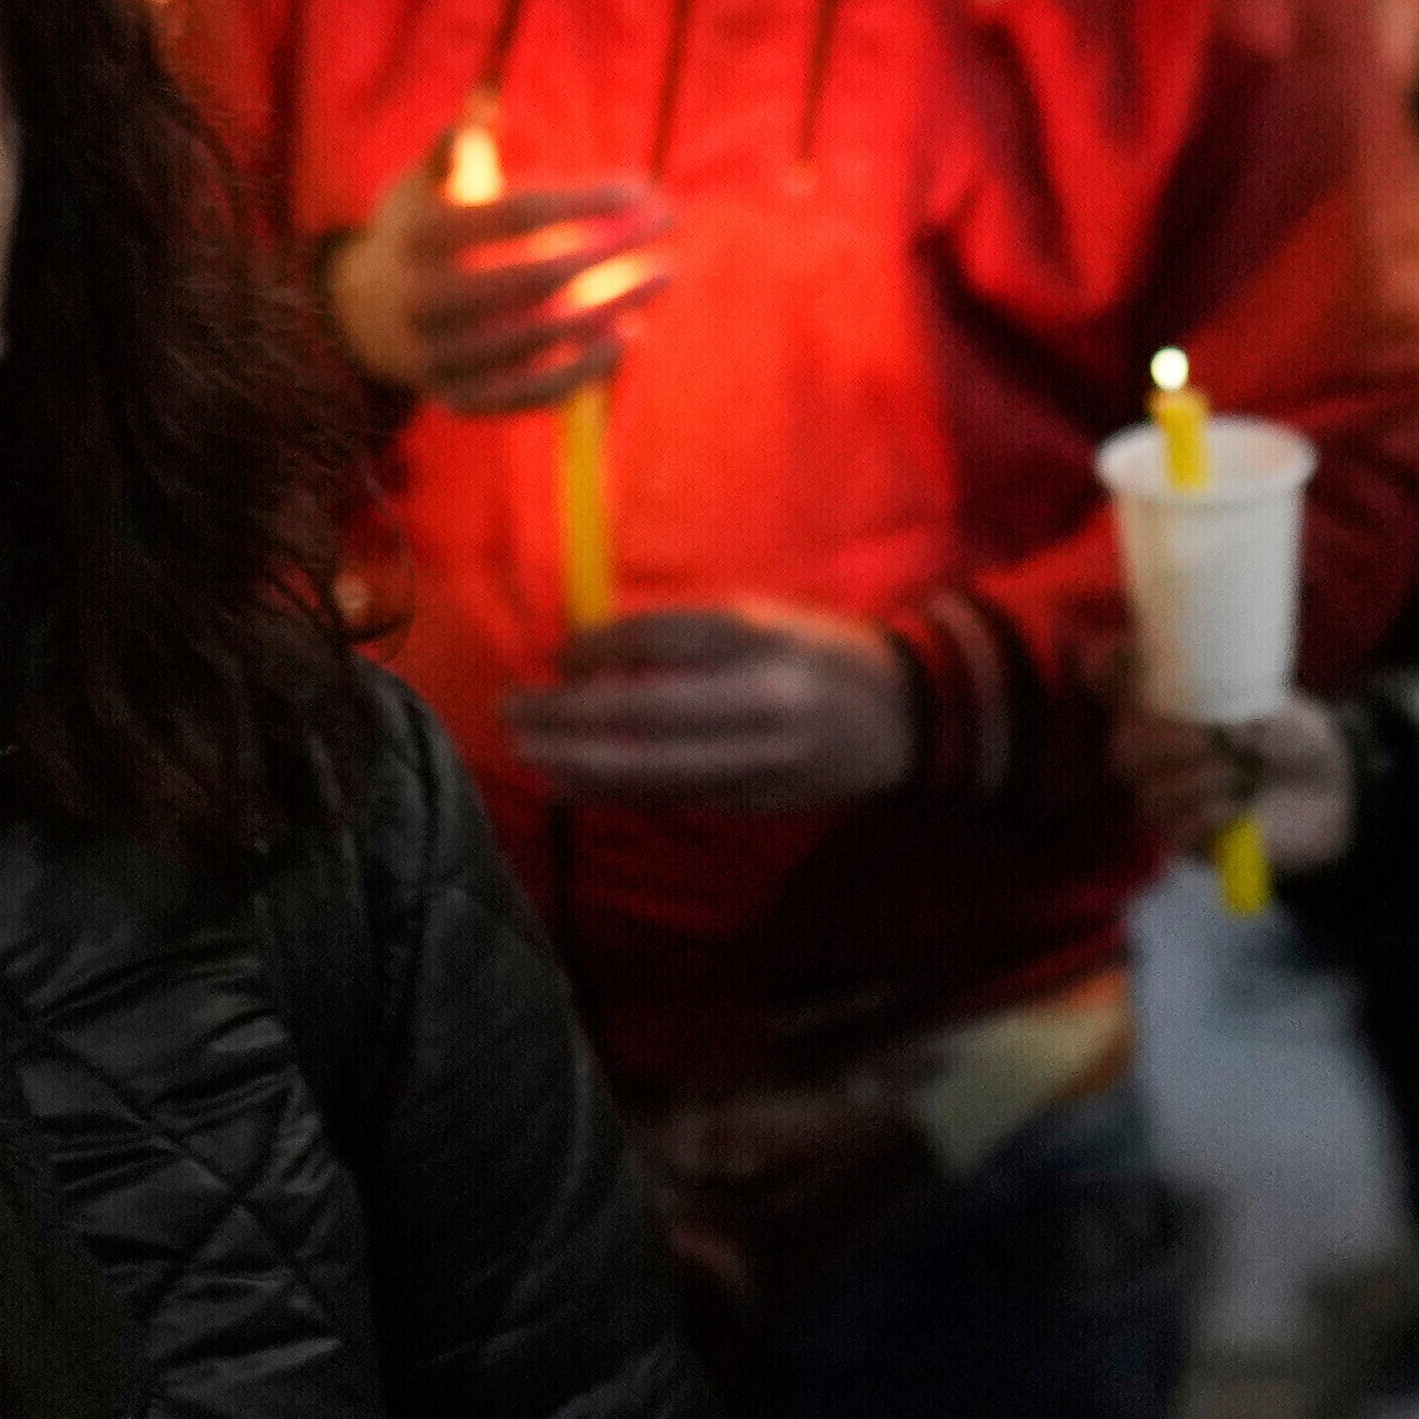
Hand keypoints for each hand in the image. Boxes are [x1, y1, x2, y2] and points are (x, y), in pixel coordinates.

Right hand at [333, 138, 670, 418]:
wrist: (367, 313)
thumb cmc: (421, 230)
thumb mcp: (424, 185)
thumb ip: (454, 155)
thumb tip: (477, 114)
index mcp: (419, 235)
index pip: (520, 215)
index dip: (587, 202)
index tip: (642, 187)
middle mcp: (423, 300)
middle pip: (539, 276)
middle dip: (614, 249)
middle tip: (667, 224)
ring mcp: (437, 355)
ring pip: (544, 335)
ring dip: (615, 306)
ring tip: (661, 276)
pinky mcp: (454, 398)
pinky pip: (529, 392)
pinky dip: (582, 369)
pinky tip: (624, 335)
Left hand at [511, 601, 916, 813]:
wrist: (907, 715)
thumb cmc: (822, 652)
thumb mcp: (763, 618)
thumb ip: (687, 636)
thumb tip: (593, 655)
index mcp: (762, 638)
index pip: (658, 639)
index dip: (595, 649)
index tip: (556, 656)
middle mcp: (761, 698)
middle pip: (641, 711)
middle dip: (566, 716)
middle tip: (511, 711)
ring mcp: (762, 757)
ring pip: (650, 768)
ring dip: (576, 763)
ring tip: (527, 752)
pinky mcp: (760, 799)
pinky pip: (673, 797)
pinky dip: (615, 792)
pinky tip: (572, 784)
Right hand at [1110, 671, 1356, 876]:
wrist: (1329, 794)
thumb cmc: (1294, 738)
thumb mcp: (1283, 714)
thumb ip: (1254, 717)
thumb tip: (1227, 731)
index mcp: (1170, 706)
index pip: (1115, 681)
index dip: (1107, 667)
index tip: (1123, 657)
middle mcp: (1158, 751)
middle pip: (1124, 748)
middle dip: (1163, 742)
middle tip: (1208, 741)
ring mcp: (1167, 797)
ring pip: (1153, 792)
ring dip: (1201, 781)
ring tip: (1242, 775)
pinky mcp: (1185, 840)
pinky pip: (1178, 831)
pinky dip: (1213, 816)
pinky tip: (1240, 808)